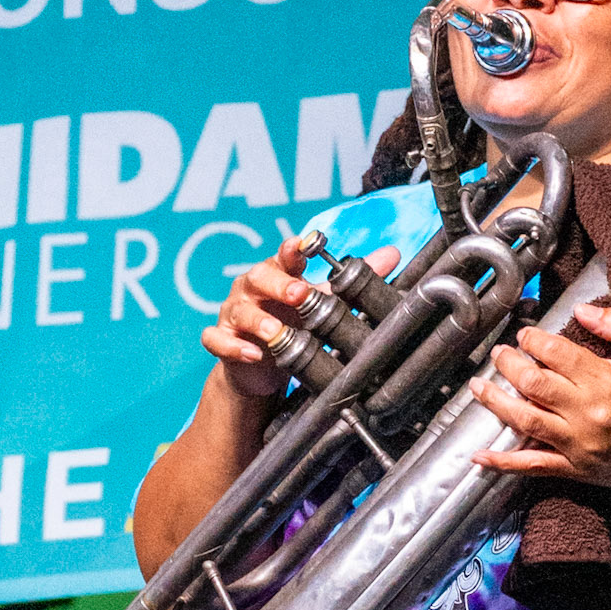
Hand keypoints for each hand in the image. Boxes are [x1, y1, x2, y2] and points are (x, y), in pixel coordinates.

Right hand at [200, 237, 399, 398]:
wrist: (264, 365)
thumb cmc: (294, 321)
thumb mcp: (325, 301)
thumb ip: (353, 280)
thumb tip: (394, 254)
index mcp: (279, 272)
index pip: (285, 254)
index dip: (293, 247)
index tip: (306, 244)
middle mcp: (253, 287)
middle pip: (259, 276)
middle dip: (279, 284)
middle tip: (300, 294)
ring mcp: (234, 312)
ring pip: (238, 309)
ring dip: (258, 320)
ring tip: (276, 332)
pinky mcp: (222, 339)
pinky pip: (217, 338)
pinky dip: (231, 346)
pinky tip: (251, 355)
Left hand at [470, 303, 610, 492]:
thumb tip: (583, 310)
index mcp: (607, 381)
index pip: (557, 354)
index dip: (534, 340)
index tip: (525, 334)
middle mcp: (587, 413)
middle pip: (533, 383)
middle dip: (509, 364)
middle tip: (499, 354)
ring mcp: (578, 444)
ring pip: (525, 419)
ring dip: (495, 401)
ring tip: (477, 386)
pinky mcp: (574, 469)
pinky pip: (532, 465)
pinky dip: (503, 462)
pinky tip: (479, 456)